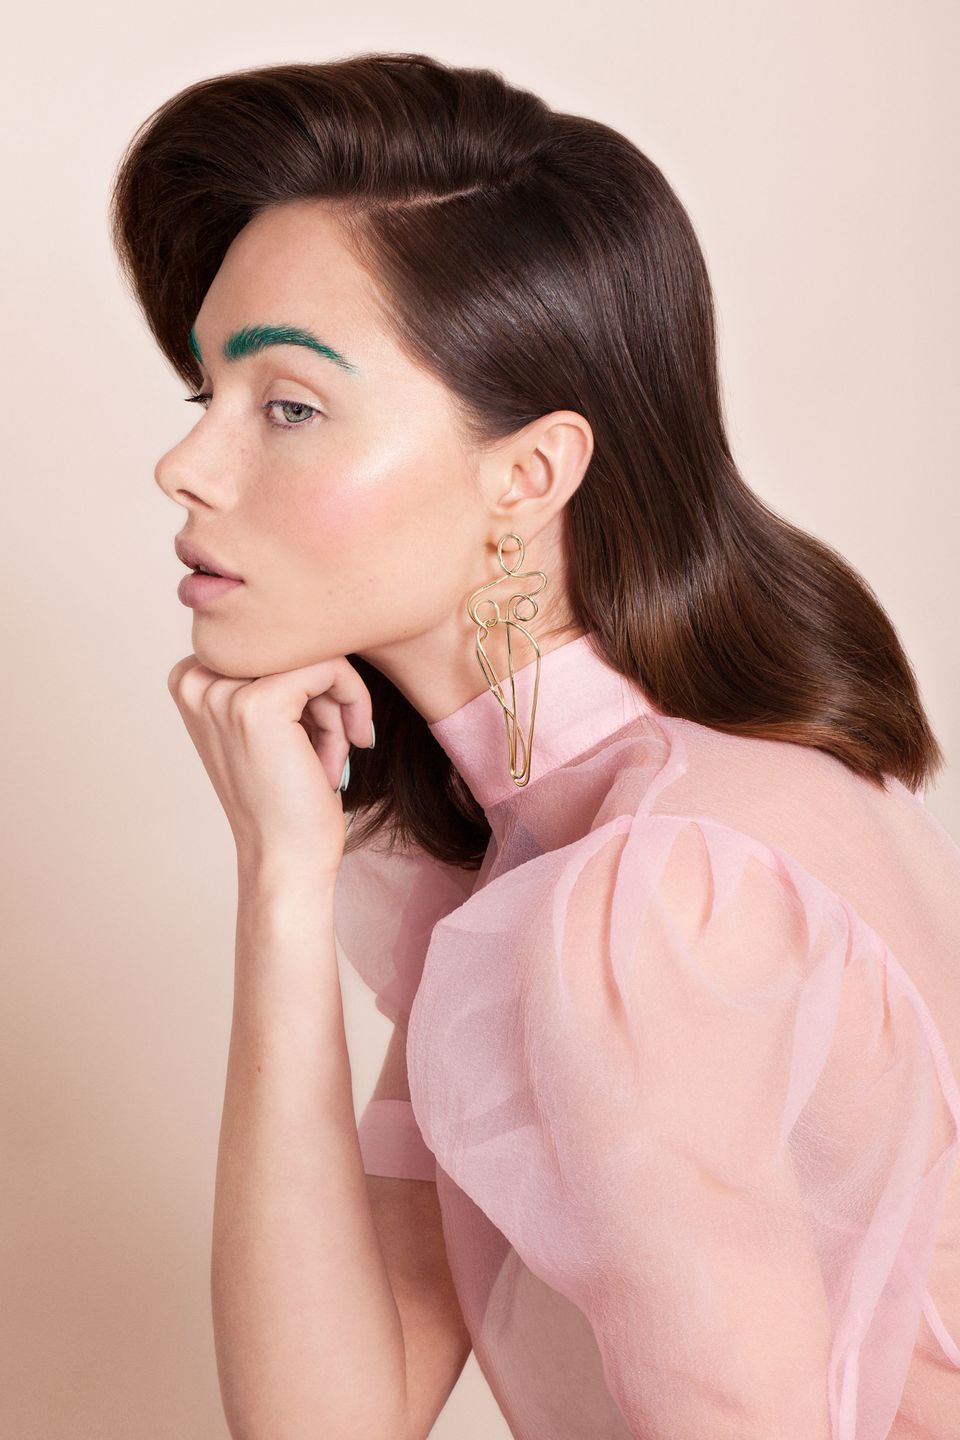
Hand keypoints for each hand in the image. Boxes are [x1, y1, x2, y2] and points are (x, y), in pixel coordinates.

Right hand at [166, 652, 374, 877]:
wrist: (286, 859)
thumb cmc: (287, 797)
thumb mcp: (271, 722)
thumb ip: (276, 670)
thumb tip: (324, 614)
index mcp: (190, 678)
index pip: (273, 642)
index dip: (307, 683)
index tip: (316, 733)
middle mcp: (195, 679)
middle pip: (293, 644)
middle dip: (325, 694)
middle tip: (331, 746)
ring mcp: (222, 691)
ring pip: (315, 655)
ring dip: (338, 706)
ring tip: (333, 755)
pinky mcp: (259, 702)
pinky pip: (331, 668)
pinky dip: (353, 704)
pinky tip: (350, 746)